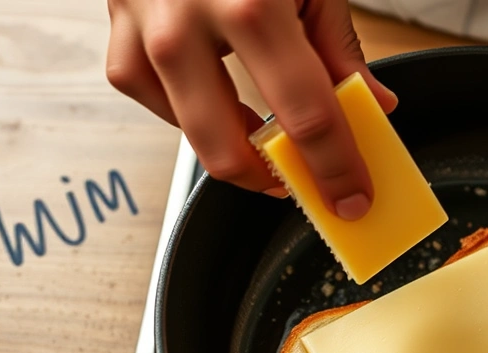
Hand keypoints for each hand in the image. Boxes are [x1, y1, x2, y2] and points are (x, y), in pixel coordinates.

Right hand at [105, 0, 396, 219]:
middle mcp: (187, 21)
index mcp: (251, 5)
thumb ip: (339, 47)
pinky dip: (183, 111)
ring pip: (183, 133)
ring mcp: (144, 25)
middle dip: (275, 182)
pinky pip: (145, 94)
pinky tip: (212, 103)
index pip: (307, 115)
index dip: (336, 168)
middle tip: (307, 184)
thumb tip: (370, 107)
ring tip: (266, 145)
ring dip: (231, 152)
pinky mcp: (117, 26)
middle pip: (228, 146)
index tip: (352, 198)